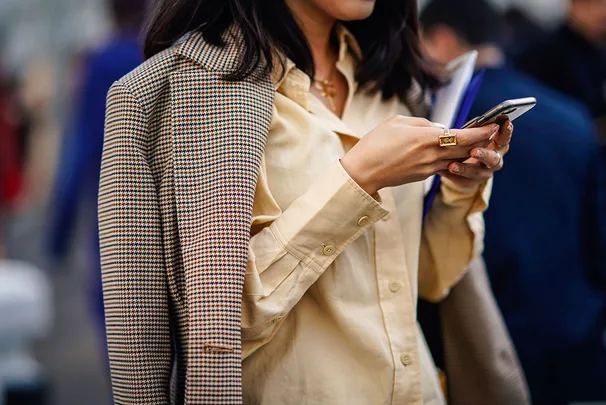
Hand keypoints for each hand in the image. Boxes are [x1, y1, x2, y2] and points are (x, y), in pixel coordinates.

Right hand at [341, 116, 499, 194]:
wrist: (363, 172)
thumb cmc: (375, 144)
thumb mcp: (397, 122)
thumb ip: (422, 122)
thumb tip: (438, 128)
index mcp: (427, 139)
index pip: (463, 136)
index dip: (481, 132)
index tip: (493, 126)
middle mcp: (432, 155)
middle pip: (466, 150)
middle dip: (481, 143)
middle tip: (493, 134)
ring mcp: (428, 168)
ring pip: (457, 160)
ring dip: (469, 153)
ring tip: (478, 144)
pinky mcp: (423, 176)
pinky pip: (444, 166)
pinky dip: (453, 160)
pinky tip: (454, 154)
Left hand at [439, 120, 513, 188]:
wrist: (463, 168)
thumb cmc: (469, 144)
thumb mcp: (473, 136)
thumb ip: (476, 130)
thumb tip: (473, 122)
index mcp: (498, 146)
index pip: (504, 138)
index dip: (506, 131)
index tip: (504, 123)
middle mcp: (494, 160)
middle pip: (493, 159)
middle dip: (483, 154)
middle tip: (473, 151)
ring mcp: (484, 173)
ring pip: (477, 173)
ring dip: (465, 169)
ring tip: (452, 166)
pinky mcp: (471, 182)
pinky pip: (462, 180)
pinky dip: (453, 176)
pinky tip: (442, 170)